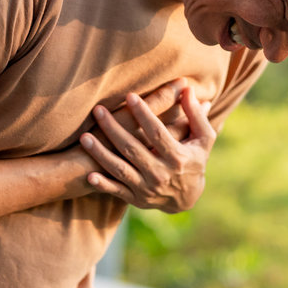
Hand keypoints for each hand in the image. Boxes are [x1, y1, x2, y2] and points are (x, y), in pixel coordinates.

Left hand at [80, 85, 216, 212]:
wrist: (187, 199)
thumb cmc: (194, 160)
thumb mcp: (203, 139)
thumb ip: (196, 115)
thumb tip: (188, 89)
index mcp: (177, 157)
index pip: (157, 133)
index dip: (144, 114)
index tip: (130, 96)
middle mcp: (160, 174)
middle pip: (132, 149)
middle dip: (113, 129)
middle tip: (98, 110)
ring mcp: (146, 188)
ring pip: (120, 169)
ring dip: (101, 154)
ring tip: (84, 137)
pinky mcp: (135, 199)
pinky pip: (116, 191)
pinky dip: (103, 185)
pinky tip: (89, 175)